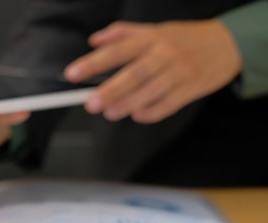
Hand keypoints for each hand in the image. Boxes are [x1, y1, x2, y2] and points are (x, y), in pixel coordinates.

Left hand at [64, 20, 241, 122]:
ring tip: (109, 112)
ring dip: (127, 104)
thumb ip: (122, 34)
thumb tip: (94, 40)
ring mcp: (180, 72)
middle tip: (90, 103)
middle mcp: (165, 54)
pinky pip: (168, 104)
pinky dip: (150, 113)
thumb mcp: (155, 30)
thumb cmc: (183, 39)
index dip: (94, 63)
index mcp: (152, 38)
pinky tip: (136, 115)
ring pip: (150, 91)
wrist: (227, 45)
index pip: (118, 50)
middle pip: (134, 74)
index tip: (73, 74)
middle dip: (110, 90)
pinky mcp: (191, 89)